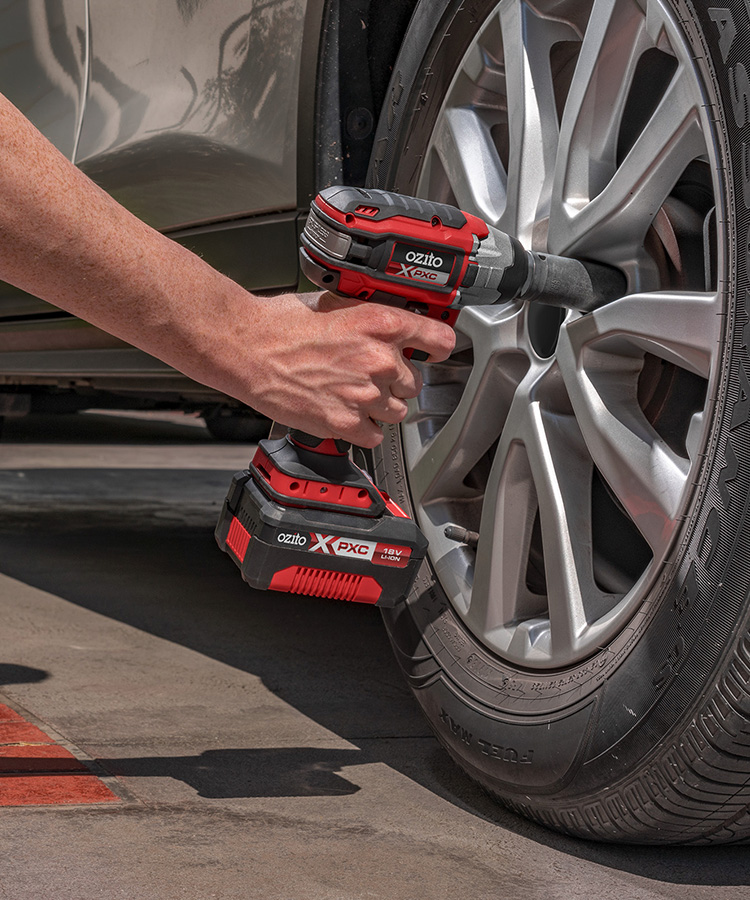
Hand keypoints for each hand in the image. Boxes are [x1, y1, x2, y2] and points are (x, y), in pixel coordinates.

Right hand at [233, 291, 455, 446]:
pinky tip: (345, 414)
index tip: (435, 352)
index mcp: (380, 323)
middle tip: (367, 376)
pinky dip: (364, 430)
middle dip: (395, 381)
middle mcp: (379, 359)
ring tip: (352, 395)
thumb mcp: (334, 305)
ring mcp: (364, 394)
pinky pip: (375, 435)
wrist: (246, 349)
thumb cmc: (279, 325)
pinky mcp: (345, 422)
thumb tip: (389, 327)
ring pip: (397, 412)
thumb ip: (369, 319)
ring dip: (380, 407)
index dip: (437, 347)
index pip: (439, 339)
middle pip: (414, 383)